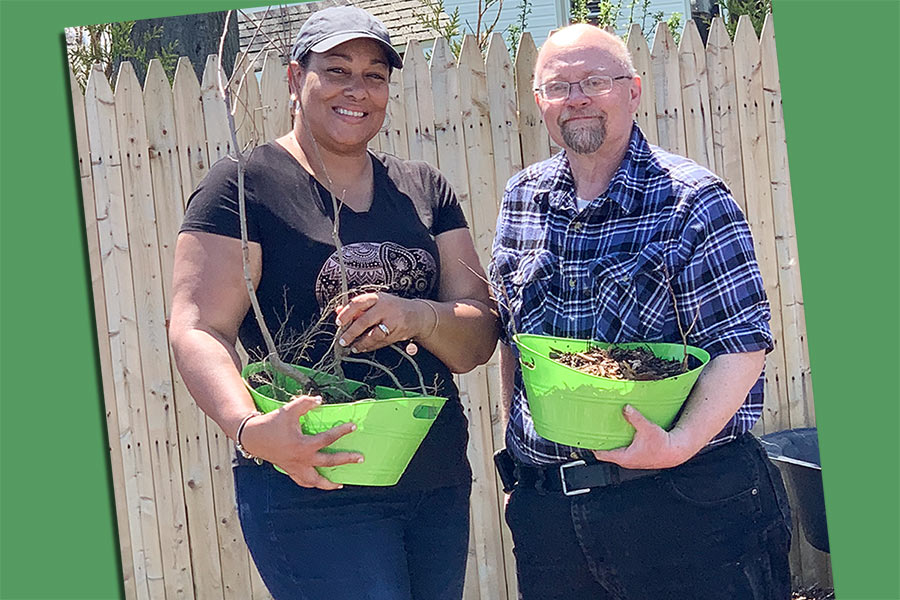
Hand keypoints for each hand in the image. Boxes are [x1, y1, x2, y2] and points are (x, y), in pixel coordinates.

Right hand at [240, 395, 362, 489]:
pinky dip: (311, 484)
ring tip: (340, 484)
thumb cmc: (271, 423)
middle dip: (346, 460)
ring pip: (315, 481)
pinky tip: (318, 483)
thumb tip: (319, 400)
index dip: (342, 431)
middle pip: (329, 462)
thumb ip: (305, 403)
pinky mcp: (289, 470)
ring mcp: (295, 467)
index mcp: (303, 445)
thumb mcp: (288, 410)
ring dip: (328, 483)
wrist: (252, 436)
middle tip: (360, 459)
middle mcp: (302, 459)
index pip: (328, 438)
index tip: (353, 427)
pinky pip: (302, 481)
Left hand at [335, 292, 432, 352]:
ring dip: (361, 343)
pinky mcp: (397, 333)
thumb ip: (356, 307)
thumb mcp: (375, 302)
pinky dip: (370, 346)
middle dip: (351, 332)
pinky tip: (363, 347)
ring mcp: (392, 321)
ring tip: (353, 347)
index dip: (346, 313)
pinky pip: (380, 342)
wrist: (417, 315)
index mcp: (376, 298)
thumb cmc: (392, 307)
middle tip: (342, 340)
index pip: (358, 303)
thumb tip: (338, 311)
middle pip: (364, 321)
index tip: (338, 322)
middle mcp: (385, 308)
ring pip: (373, 334)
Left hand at [591, 405, 691, 469]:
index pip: (601, 454)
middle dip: (600, 442)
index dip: (592, 446)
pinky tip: (619, 433)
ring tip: (604, 430)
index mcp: (624, 457)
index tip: (584, 437)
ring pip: (614, 451)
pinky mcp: (636, 456)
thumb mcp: (647, 428)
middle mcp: (625, 460)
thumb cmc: (662, 445)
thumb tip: (625, 408)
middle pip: (606, 452)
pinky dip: (618, 442)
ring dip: (610, 442)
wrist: (675, 452)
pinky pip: (622, 450)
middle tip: (593, 430)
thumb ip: (635, 418)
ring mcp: (630, 460)